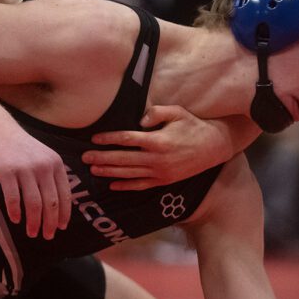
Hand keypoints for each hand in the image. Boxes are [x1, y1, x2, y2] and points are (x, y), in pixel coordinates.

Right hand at [0, 129, 70, 238]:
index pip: (65, 195)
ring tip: (32, 233)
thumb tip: (59, 206)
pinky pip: (13, 197)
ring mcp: (25, 169)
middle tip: (47, 236)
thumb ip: (52, 176)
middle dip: (50, 223)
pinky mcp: (7, 172)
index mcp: (56, 164)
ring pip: (34, 203)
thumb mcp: (44, 157)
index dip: (64, 214)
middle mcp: (44, 166)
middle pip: (51, 202)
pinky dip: (15, 212)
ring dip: (34, 222)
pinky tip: (15, 220)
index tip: (61, 227)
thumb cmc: (22, 148)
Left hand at [83, 105, 233, 189]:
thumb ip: (156, 112)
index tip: (95, 138)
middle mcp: (157, 159)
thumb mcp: (177, 112)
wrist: (214, 147)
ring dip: (109, 171)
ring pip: (129, 174)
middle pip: (123, 159)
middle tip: (85, 157)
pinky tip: (112, 185)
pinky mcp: (164, 181)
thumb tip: (139, 120)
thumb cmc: (193, 126)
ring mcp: (160, 172)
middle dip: (102, 158)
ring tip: (93, 169)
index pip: (127, 140)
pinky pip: (140, 185)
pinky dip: (125, 186)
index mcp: (158, 141)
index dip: (109, 139)